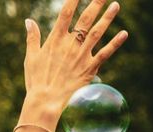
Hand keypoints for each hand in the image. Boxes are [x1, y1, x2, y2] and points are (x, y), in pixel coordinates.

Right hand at [20, 0, 128, 120]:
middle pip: (85, 19)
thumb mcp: (31, 58)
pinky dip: (115, 43)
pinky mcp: (90, 68)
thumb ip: (32, 38)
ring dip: (107, 18)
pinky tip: (124, 33)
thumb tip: (28, 21)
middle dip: (95, 4)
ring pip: (97, 32)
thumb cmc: (36, 81)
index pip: (66, 13)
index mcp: (55, 40)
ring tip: (115, 5)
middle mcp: (70, 44)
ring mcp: (81, 56)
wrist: (46, 102)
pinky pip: (105, 53)